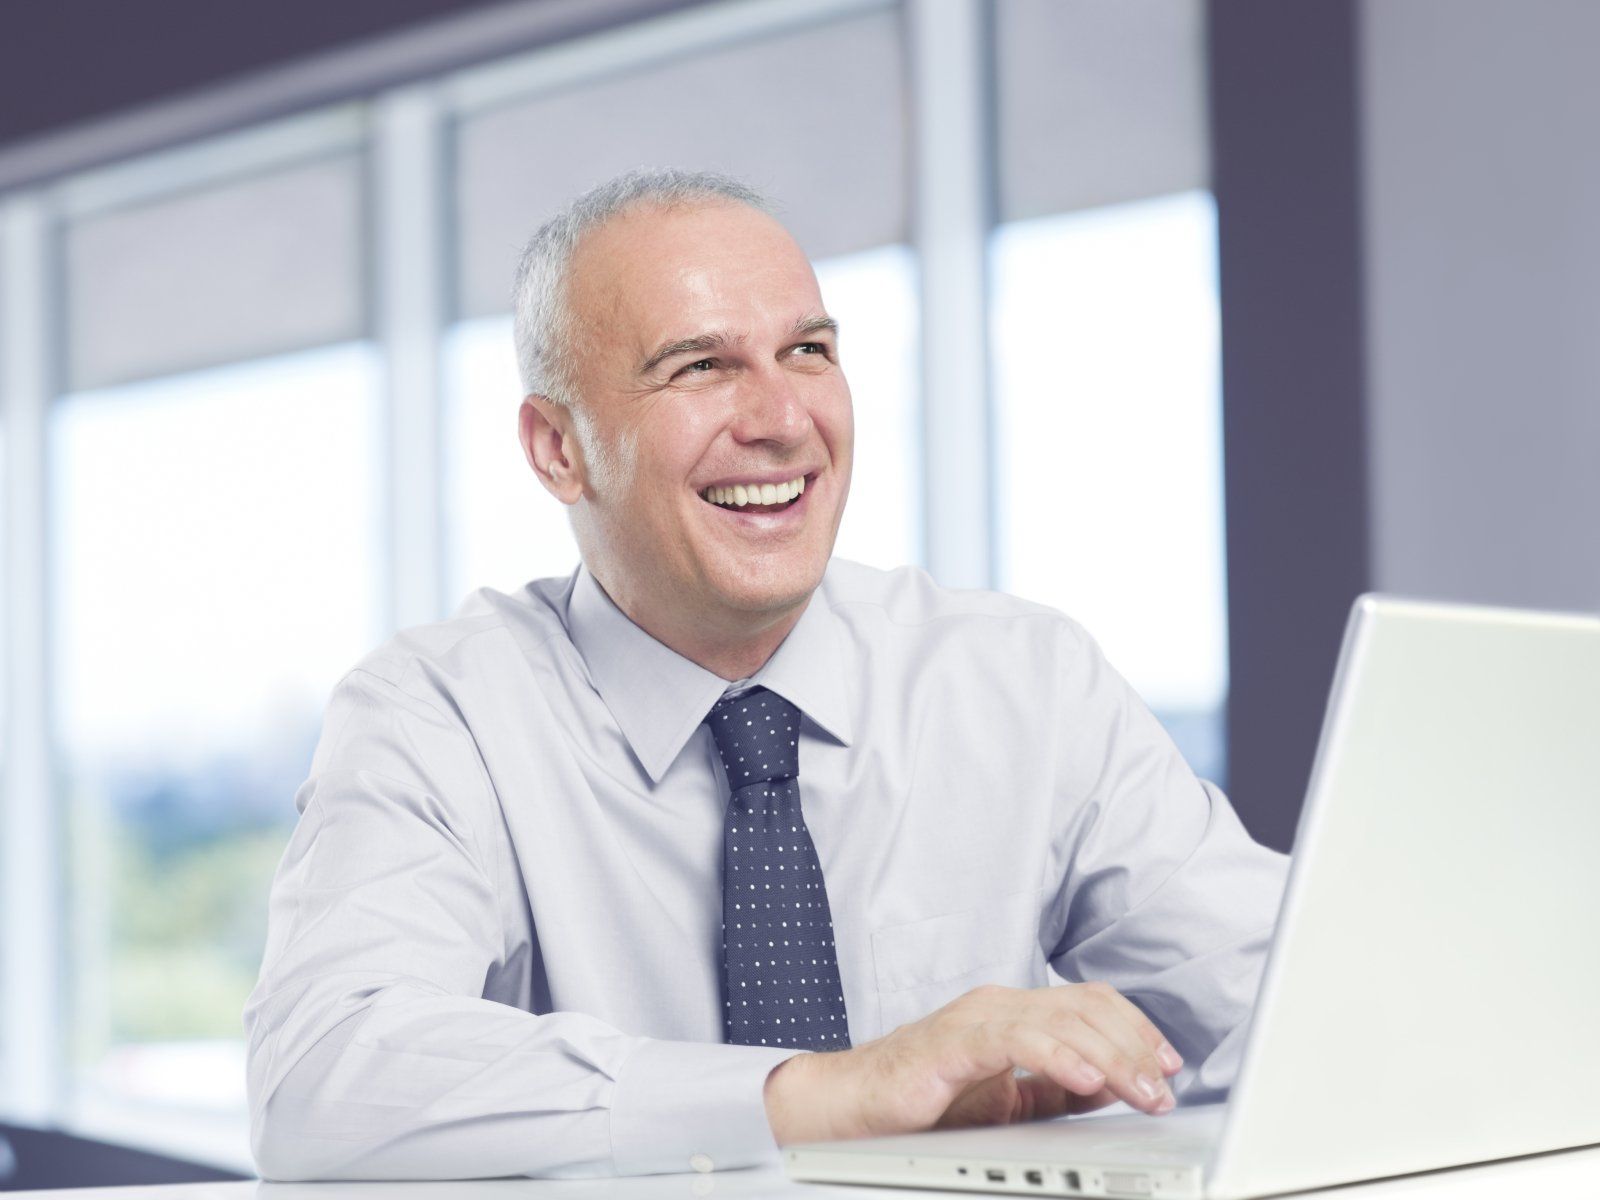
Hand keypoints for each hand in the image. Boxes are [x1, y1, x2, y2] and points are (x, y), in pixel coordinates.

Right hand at [764, 981, 1182, 1144]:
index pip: (1091, 1002)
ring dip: (1111, 1057)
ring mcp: (976, 1018)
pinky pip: (1016, 1040)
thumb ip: (1054, 1092)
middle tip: (1163, 1088)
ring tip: (1140, 1091)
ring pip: (1062, 1020)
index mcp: (1015, 1014)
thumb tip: (1109, 1087)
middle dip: (1134, 1047)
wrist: (851, 1108)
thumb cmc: (919, 1102)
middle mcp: (999, 1005)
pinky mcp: (952, 1042)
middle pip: (1086, 1006)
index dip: (1136, 1029)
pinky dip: (1058, 1057)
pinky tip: (1086, 1081)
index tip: (1168, 1065)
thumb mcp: (1007, 1102)